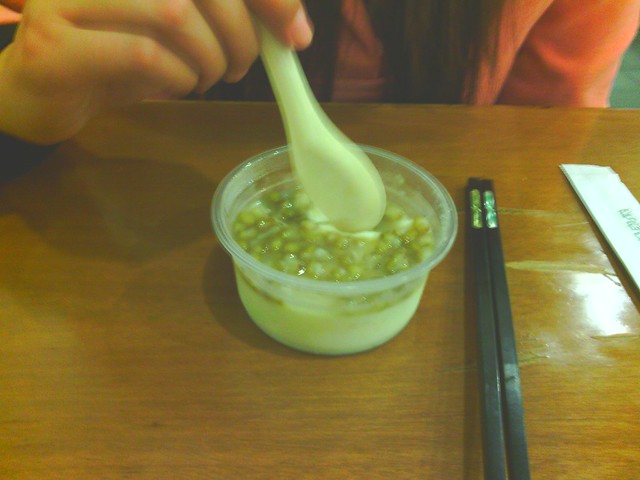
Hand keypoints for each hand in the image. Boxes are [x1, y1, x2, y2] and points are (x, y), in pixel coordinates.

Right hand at [0, 0, 311, 143]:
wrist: (42, 88)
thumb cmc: (118, 53)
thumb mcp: (177, 27)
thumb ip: (226, 16)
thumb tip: (294, 30)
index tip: (296, 35)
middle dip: (241, 36)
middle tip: (241, 68)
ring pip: (176, 15)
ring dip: (209, 60)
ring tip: (207, 78)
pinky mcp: (56, 42)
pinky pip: (145, 54)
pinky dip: (178, 78)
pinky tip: (178, 86)